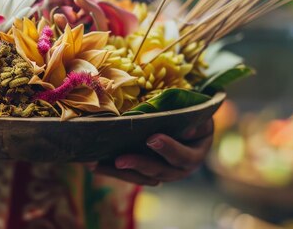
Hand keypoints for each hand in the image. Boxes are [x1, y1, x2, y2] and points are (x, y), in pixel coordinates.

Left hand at [88, 119, 213, 185]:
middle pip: (158, 172)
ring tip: (98, 164)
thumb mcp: (199, 115)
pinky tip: (94, 163)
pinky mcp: (144, 172)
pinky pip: (128, 174)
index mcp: (194, 155)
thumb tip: (189, 129)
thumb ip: (195, 121)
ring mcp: (161, 173)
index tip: (152, 139)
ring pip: (140, 177)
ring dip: (119, 172)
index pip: (182, 156)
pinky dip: (111, 170)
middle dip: (138, 164)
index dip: (168, 149)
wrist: (190, 124)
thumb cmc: (194, 115)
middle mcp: (178, 170)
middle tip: (119, 160)